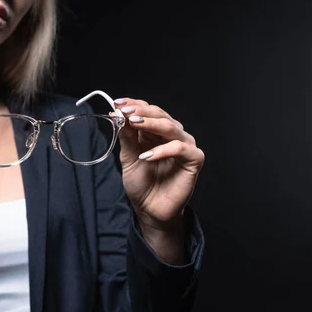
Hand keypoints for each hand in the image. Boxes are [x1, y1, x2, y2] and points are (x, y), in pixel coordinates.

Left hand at [114, 98, 204, 231]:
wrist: (150, 209)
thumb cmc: (141, 184)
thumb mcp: (128, 158)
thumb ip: (127, 137)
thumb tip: (118, 113)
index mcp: (155, 132)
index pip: (148, 110)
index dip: (134, 105)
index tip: (118, 103)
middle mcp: (171, 135)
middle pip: (160, 115)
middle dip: (141, 111)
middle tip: (126, 111)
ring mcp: (184, 145)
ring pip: (171, 127)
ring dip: (151, 124)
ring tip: (134, 124)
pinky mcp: (194, 159)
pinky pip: (180, 148)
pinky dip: (162, 149)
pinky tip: (146, 155)